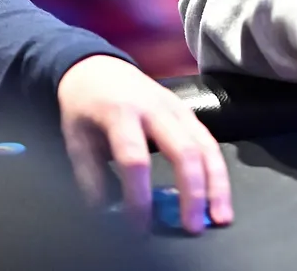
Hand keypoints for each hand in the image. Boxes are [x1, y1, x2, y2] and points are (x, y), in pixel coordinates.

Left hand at [57, 55, 232, 234]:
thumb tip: (107, 213)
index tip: (139, 227)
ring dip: (216, 184)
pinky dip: (218, 172)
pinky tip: (220, 198)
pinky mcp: (190, 113)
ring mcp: (178, 108)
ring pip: (206, 146)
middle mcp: (155, 108)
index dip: (138, 195)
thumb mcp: (75, 140)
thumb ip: (90, 176)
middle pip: (183, 150)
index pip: (134, 158)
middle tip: (193, 228)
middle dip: (192, 191)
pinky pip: (210, 142)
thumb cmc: (84, 108)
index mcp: (120, 113)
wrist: (99, 68)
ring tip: (220, 217)